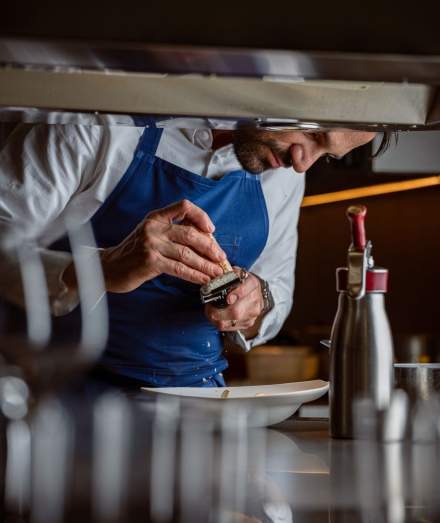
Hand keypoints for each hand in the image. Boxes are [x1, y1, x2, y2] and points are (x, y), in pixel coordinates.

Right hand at [63, 200, 225, 292]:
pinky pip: (179, 269)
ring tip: (217, 273)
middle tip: (221, 259)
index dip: (201, 216)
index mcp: (156, 217)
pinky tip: (203, 280)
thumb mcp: (151, 235)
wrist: (108, 268)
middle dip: (210, 248)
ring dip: (206, 265)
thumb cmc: (134, 253)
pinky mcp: (150, 261)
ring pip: (187, 254)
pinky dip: (194, 275)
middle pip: (191, 234)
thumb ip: (172, 233)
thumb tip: (204, 241)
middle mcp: (154, 227)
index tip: (211, 230)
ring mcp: (152, 244)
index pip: (184, 206)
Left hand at [204, 268, 263, 334]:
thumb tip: (214, 276)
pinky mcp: (248, 323)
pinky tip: (216, 317)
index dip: (237, 294)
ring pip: (232, 321)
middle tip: (208, 307)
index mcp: (252, 284)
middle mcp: (255, 300)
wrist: (255, 293)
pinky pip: (231, 327)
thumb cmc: (242, 282)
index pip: (246, 289)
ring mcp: (252, 313)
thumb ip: (227, 274)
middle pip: (237, 311)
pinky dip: (220, 323)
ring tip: (210, 312)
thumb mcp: (236, 273)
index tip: (228, 298)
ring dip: (216, 318)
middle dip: (218, 311)